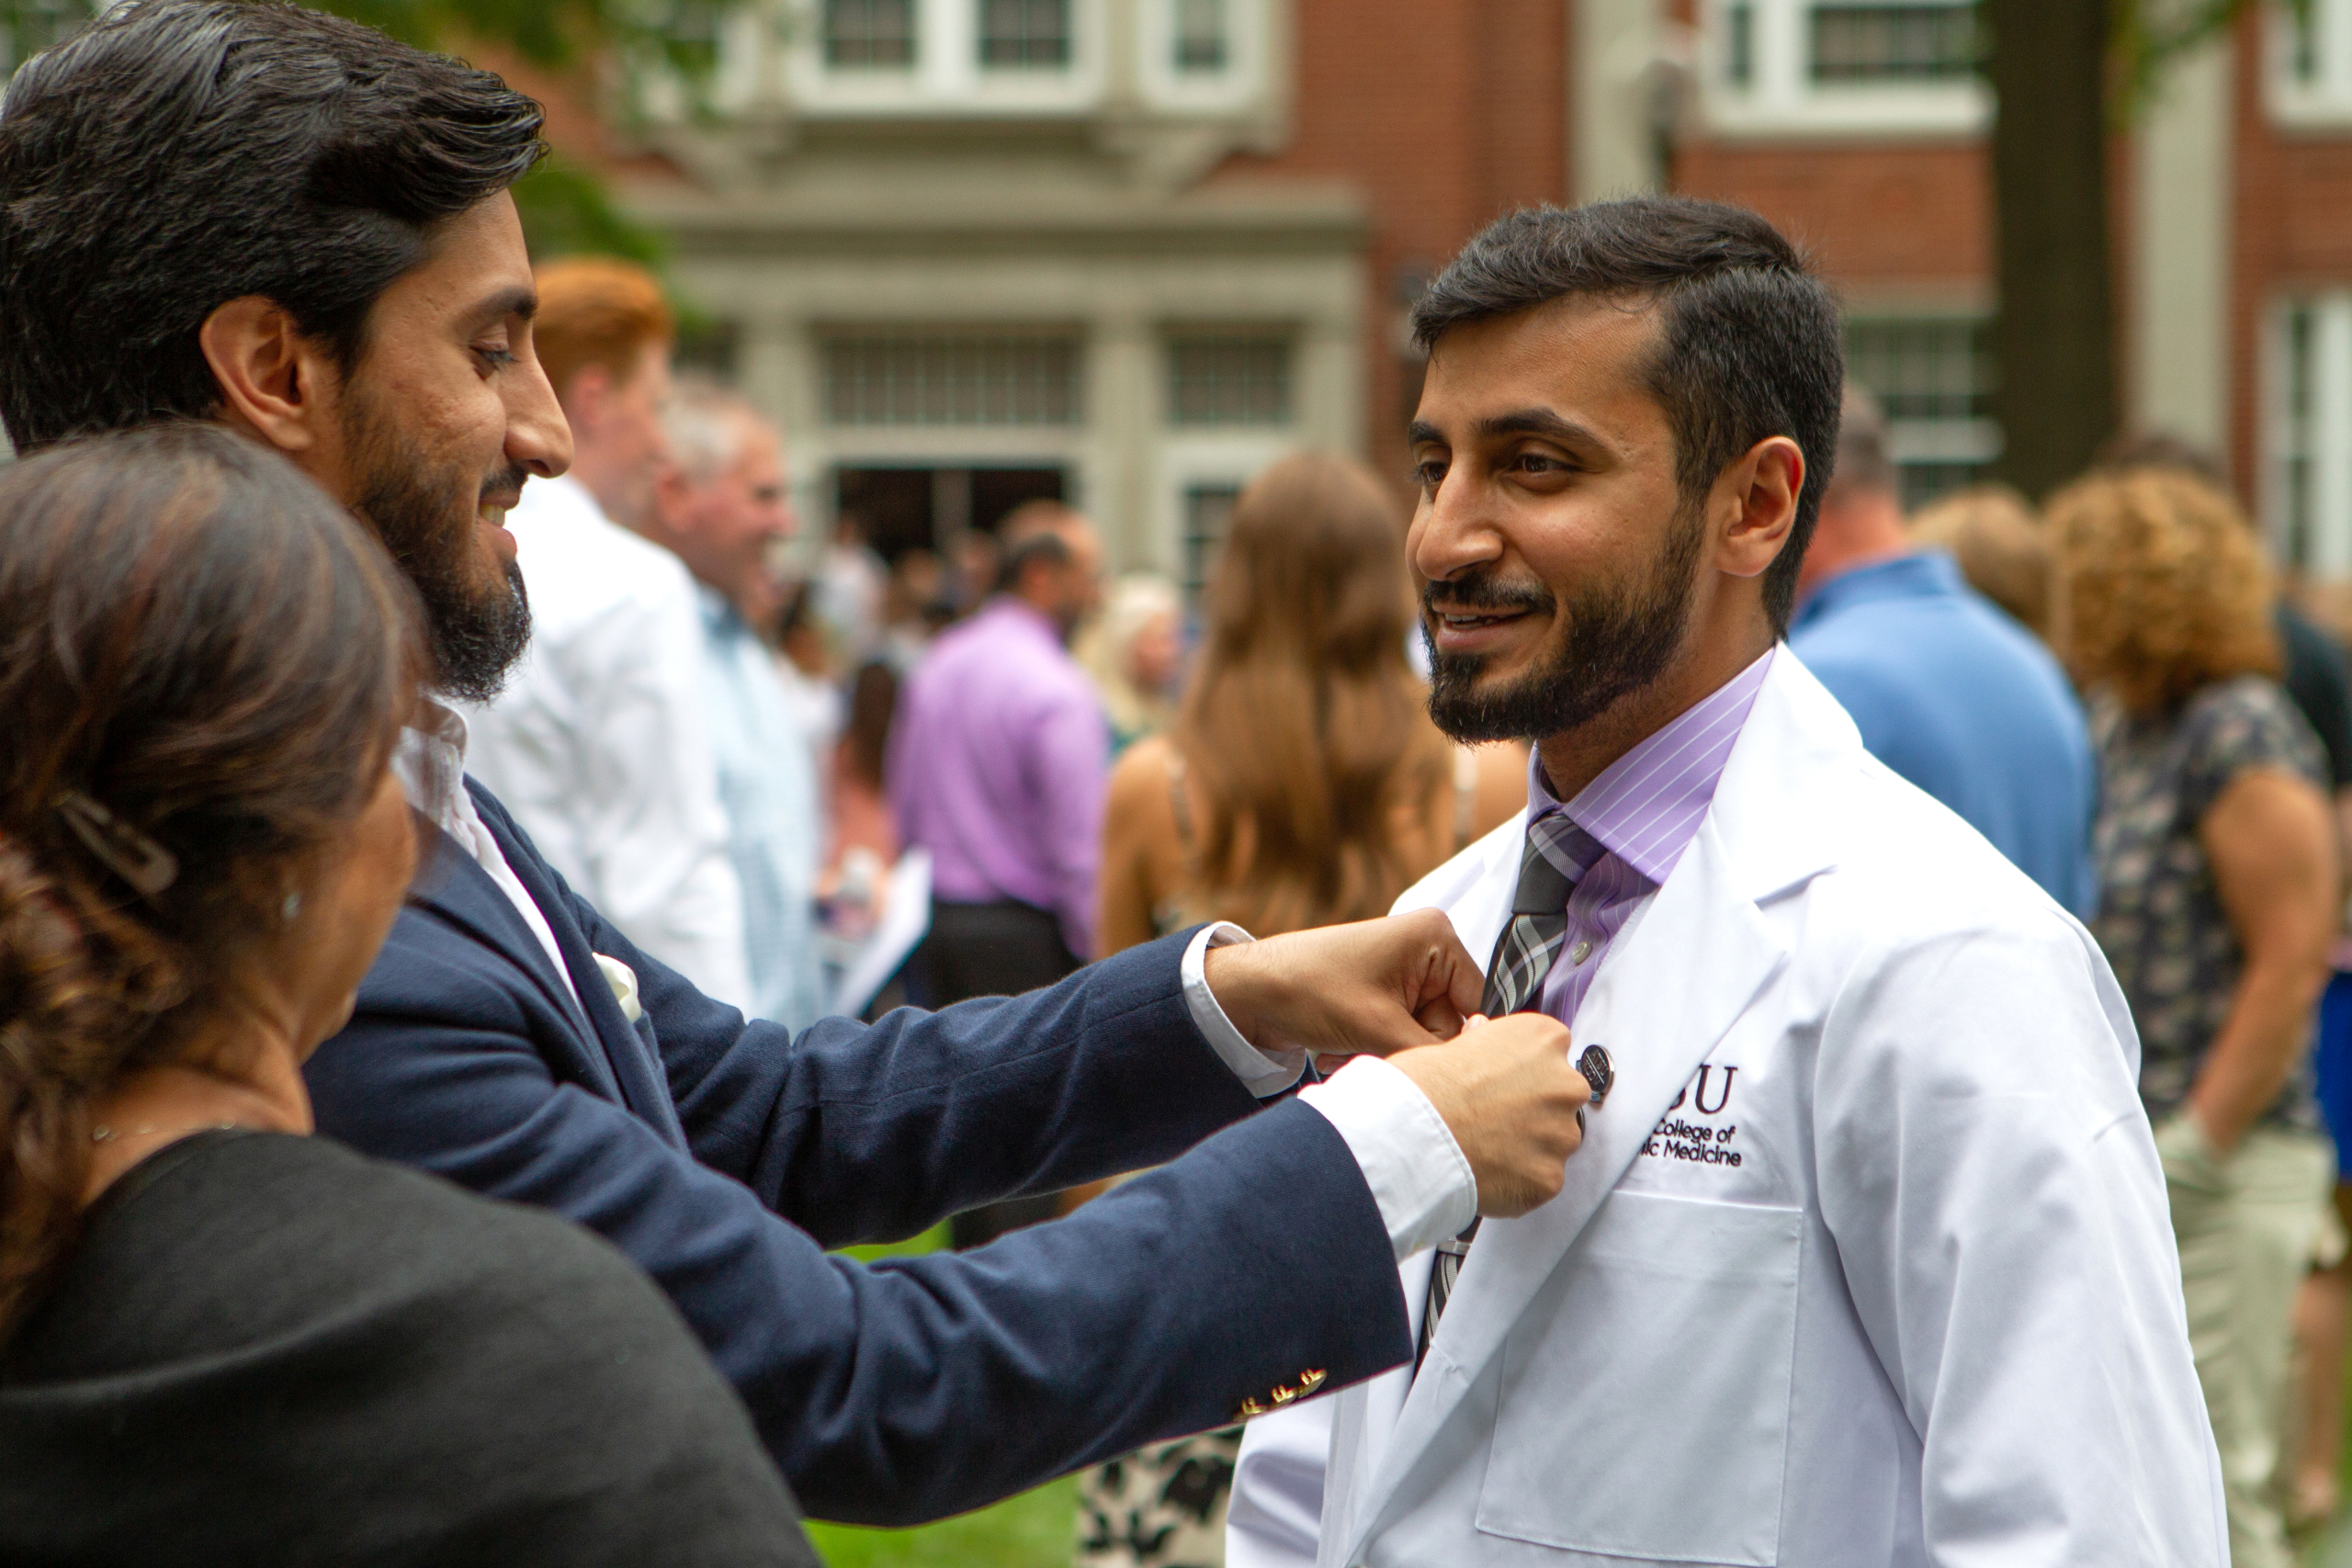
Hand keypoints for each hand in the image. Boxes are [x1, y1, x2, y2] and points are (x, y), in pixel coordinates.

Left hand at [1202, 910, 1484, 1059]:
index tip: (1419, 1057)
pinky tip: (1338, 1047)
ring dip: (1384, 1055)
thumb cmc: (1307, 991)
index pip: (1478, 1006)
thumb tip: (1474, 1080)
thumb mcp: (1379, 1029)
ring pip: (1419, 1039)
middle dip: (1406, 1049)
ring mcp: (1403, 973)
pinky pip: (1397, 1038)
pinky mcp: (1382, 995)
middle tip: (1369, 1048)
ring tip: (1346, 1047)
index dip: (1453, 1043)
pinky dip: (1370, 1050)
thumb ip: (1436, 1055)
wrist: (1246, 994)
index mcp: (1436, 938)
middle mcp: (1425, 950)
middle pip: (1448, 1026)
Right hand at [1389, 1012, 1587, 1217]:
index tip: (1502, 1079)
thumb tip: (1481, 1034)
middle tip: (1494, 1118)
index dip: (1523, 1067)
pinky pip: (1541, 1179)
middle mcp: (1564, 1083)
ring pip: (1555, 1141)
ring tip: (1486, 1149)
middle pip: (1561, 1096)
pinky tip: (1489, 1173)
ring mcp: (1561, 1134)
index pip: (1550, 1048)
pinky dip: (1521, 1180)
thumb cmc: (1426, 1085)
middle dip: (1536, 1107)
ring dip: (1530, 1146)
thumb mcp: (1453, 1043)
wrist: (1416, 1137)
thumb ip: (1483, 1042)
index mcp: (1543, 1038)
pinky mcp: (1551, 1177)